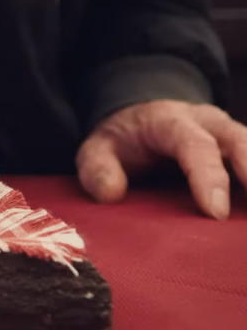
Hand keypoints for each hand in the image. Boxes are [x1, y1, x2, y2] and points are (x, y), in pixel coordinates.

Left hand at [77, 100, 246, 218]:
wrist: (138, 118)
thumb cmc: (120, 140)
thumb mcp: (96, 150)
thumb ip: (97, 169)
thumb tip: (111, 194)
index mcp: (169, 121)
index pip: (195, 145)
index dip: (207, 176)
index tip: (215, 212)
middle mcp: (207, 123)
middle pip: (239, 141)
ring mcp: (228, 135)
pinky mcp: (239, 151)